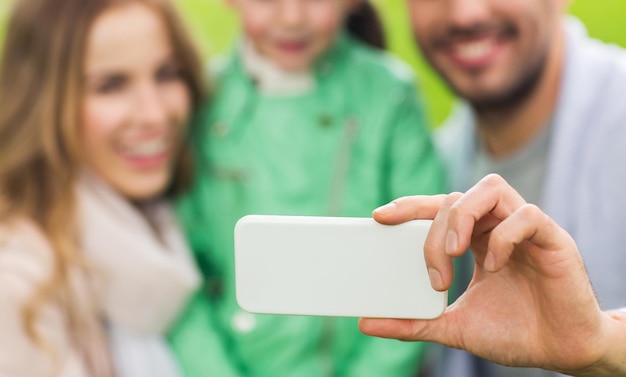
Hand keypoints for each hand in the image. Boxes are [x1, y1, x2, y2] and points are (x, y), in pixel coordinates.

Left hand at [359, 174, 616, 374]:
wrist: (561, 352)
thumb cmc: (513, 332)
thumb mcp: (453, 328)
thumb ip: (414, 322)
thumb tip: (367, 322)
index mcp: (474, 241)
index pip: (438, 208)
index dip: (409, 206)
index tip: (379, 217)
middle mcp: (497, 227)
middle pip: (457, 199)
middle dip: (435, 232)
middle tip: (435, 273)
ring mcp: (525, 230)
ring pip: (489, 189)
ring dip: (463, 216)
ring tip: (454, 252)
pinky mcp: (553, 239)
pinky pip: (526, 215)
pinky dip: (504, 235)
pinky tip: (494, 265)